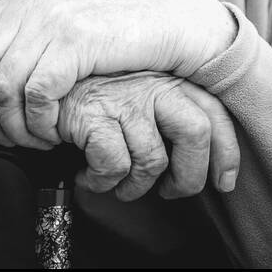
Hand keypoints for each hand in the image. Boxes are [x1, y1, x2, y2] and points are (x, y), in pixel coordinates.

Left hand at [0, 0, 235, 144]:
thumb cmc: (129, 30)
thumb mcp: (72, 27)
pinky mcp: (74, 42)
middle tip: (4, 141)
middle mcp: (31, 3)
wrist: (178, 20)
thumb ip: (35, 38)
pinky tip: (56, 135)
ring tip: (37, 141)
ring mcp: (51, 20)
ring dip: (13, 126)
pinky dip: (40, 123)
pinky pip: (35, 94)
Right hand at [60, 71, 239, 199]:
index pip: (215, 115)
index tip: (222, 182)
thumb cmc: (97, 97)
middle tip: (169, 191)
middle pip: (196, 133)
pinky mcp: (95, 115)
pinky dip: (102, 182)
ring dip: (136, 187)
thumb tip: (204, 164)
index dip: (225, 154)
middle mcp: (154, 84)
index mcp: (172, 80)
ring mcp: (125, 98)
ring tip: (120, 185)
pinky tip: (90, 176)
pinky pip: (114, 166)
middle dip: (188, 177)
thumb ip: (171, 117)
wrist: (45, 82)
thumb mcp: (141, 96)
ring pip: (153, 159)